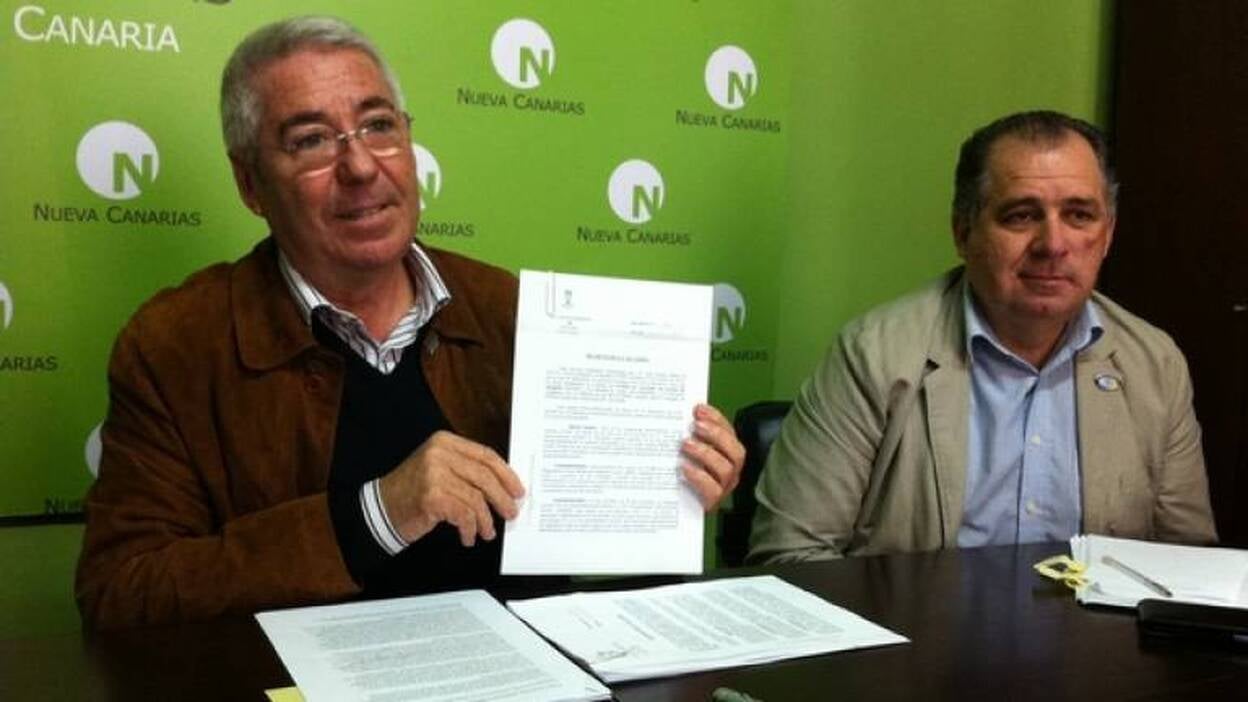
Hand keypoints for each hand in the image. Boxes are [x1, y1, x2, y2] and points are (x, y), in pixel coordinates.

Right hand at [378, 431, 524, 546]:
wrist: (380, 509)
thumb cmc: (413, 492)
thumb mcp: (440, 470)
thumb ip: (467, 471)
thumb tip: (504, 486)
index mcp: (445, 442)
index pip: (486, 455)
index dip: (506, 474)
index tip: (517, 490)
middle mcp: (439, 453)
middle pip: (485, 476)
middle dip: (502, 498)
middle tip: (510, 513)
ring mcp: (434, 474)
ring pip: (476, 498)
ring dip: (485, 520)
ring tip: (486, 532)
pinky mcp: (432, 496)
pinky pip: (464, 514)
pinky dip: (470, 528)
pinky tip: (468, 536)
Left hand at [681, 404, 744, 510]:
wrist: (676, 506)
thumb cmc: (683, 474)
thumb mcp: (686, 451)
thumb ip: (688, 435)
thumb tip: (680, 416)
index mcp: (726, 454)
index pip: (729, 433)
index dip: (716, 419)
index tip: (698, 409)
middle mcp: (730, 470)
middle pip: (736, 452)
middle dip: (716, 435)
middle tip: (695, 426)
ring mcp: (724, 487)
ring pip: (726, 470)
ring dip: (706, 453)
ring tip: (686, 445)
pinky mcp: (712, 502)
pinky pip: (713, 491)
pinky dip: (699, 477)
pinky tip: (684, 468)